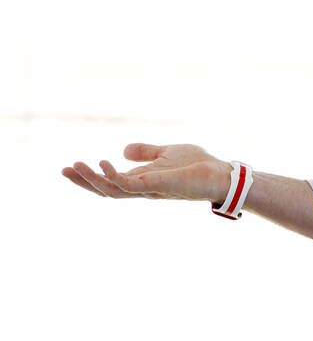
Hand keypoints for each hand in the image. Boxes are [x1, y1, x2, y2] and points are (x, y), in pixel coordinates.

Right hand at [62, 143, 232, 202]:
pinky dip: (116, 176)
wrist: (221, 173)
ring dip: (93, 179)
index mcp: (143, 180)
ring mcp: (150, 188)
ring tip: (75, 166)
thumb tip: (123, 150)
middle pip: (107, 190)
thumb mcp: (167, 153)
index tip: (69, 168)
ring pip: (114, 190)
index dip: (90, 178)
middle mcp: (143, 187)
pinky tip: (105, 163)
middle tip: (63, 170)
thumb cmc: (198, 165)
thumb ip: (146, 153)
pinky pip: (132, 185)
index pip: (111, 182)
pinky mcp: (160, 185)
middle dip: (84, 182)